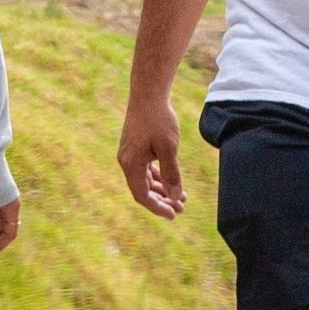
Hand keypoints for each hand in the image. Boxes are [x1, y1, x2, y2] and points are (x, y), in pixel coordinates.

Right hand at [118, 96, 186, 219]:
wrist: (148, 94)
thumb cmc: (158, 119)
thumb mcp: (168, 148)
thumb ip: (171, 173)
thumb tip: (174, 197)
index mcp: (131, 164)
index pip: (142, 195)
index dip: (157, 207)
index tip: (173, 215)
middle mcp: (127, 162)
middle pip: (143, 190)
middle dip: (162, 200)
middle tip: (181, 208)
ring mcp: (130, 155)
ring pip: (145, 180)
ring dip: (162, 189)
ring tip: (181, 196)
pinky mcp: (135, 148)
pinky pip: (146, 169)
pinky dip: (159, 176)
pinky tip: (172, 180)